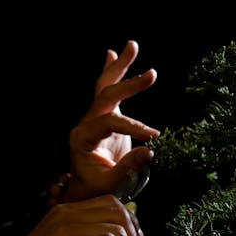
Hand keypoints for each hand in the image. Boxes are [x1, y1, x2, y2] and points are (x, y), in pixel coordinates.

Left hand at [65, 40, 160, 201]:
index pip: (110, 123)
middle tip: (152, 74)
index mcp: (81, 137)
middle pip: (105, 96)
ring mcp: (93, 118)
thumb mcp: (110, 183)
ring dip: (119, 67)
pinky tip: (112, 54)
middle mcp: (85, 123)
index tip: (153, 137)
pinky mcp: (103, 117)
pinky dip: (111, 72)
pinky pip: (106, 91)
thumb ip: (127, 167)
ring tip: (132, 45)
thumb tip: (149, 151)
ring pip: (105, 87)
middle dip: (128, 85)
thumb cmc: (95, 189)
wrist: (85, 190)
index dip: (133, 127)